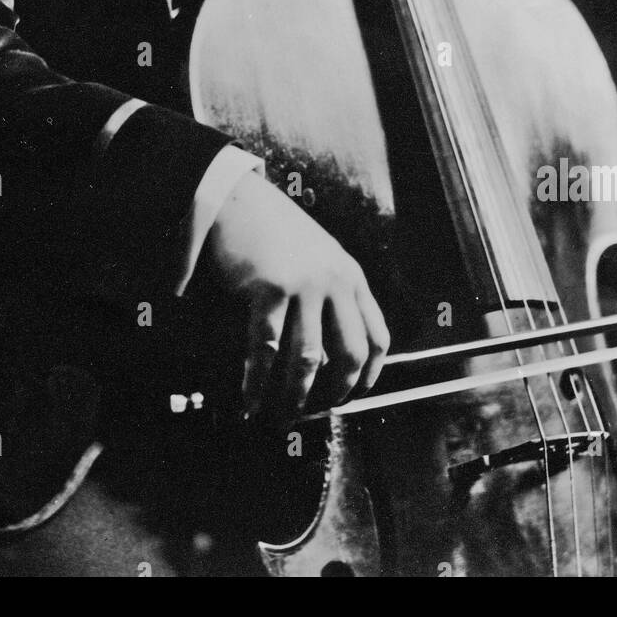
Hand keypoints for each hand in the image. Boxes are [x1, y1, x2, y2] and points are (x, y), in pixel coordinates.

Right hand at [205, 171, 389, 419]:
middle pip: (349, 354)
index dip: (369, 374)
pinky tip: (250, 400)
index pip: (377, 336)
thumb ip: (333, 292)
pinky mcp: (270, 289)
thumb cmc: (275, 229)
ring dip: (293, 397)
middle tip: (316, 412)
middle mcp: (335, 281)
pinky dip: (257, 382)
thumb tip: (330, 348)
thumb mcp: (320, 255)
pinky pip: (267, 349)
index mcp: (351, 275)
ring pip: (307, 359)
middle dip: (334, 393)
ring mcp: (304, 284)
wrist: (238, 199)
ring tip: (281, 417)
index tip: (354, 394)